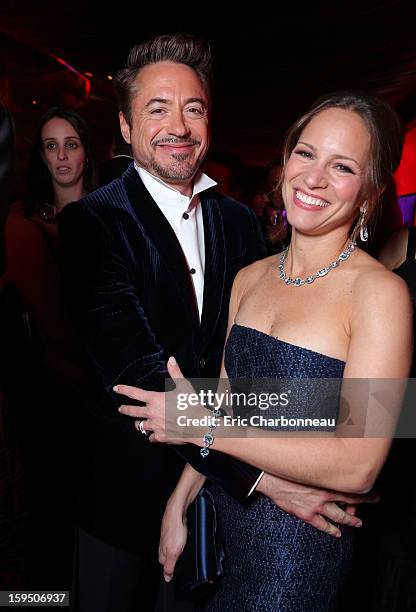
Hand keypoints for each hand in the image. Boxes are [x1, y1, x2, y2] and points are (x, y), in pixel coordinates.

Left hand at [114, 357, 202, 443]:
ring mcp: (155, 426)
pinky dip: (152, 436)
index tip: (116, 388)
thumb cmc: (191, 403)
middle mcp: (152, 413)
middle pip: (133, 412)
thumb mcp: (184, 385)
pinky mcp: (161, 437)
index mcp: (155, 399)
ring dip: (138, 424)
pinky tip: (153, 436)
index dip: (124, 390)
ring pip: (141, 426)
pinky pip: (152, 437)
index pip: (135, 393)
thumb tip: (171, 359)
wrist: (198, 424)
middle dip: (125, 409)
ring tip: (137, 423)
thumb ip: (175, 372)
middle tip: (121, 409)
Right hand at [159, 501, 187, 581]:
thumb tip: (166, 578)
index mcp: (161, 552)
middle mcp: (163, 544)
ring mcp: (168, 536)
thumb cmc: (175, 529)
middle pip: (168, 557)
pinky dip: (181, 541)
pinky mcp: (174, 530)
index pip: (164, 566)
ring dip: (178, 549)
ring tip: (184, 550)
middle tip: (182, 560)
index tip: (177, 572)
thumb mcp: (173, 553)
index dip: (171, 569)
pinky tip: (185, 540)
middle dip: (175, 559)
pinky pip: (177, 539)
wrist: (178, 511)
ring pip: (172, 547)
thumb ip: (169, 566)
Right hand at [257, 473, 378, 537]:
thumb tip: (332, 470)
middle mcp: (324, 495)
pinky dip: (331, 530)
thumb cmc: (289, 470)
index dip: (364, 494)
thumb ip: (321, 472)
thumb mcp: (309, 467)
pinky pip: (322, 525)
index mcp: (326, 482)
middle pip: (348, 504)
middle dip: (359, 508)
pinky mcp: (307, 515)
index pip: (351, 489)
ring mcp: (316, 506)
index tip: (374, 496)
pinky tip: (337, 533)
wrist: (272, 479)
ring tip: (357, 523)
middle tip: (367, 510)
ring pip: (339, 516)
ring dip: (349, 520)